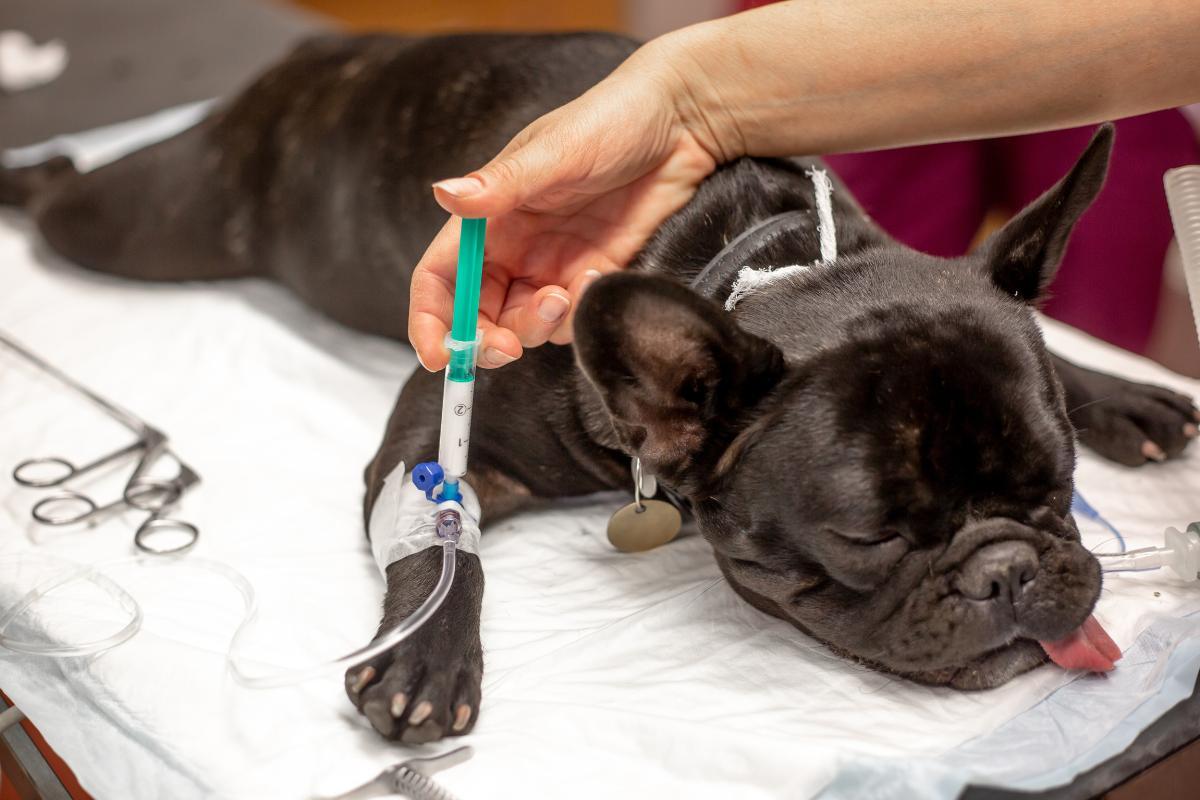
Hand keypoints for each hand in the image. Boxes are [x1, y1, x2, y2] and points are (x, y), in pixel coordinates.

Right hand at [408, 42, 720, 369]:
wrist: (683, 123)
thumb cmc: (612, 119)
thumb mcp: (555, 151)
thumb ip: (501, 183)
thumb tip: (444, 194)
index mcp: (488, 217)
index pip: (440, 280)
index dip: (430, 321)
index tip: (438, 356)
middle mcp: (514, 248)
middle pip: (477, 315)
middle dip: (484, 340)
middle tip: (507, 346)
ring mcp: (554, 266)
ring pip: (525, 325)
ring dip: (535, 326)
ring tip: (563, 296)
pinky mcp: (594, 276)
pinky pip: (574, 317)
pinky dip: (579, 313)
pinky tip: (598, 276)